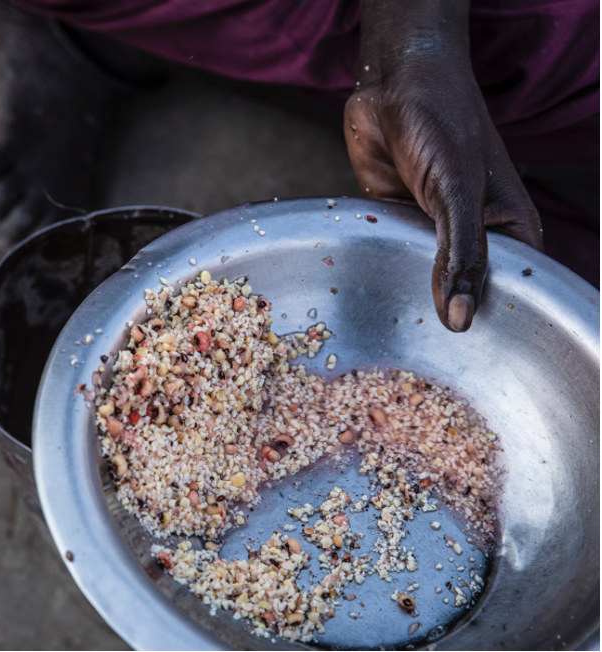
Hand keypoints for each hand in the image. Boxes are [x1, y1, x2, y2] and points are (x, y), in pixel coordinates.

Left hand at [346, 0, 542, 332]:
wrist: (393, 82)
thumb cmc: (443, 122)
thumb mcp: (458, 192)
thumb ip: (459, 257)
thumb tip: (459, 319)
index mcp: (509, 232)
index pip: (512, 292)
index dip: (495, 325)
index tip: (473, 365)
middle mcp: (472, 238)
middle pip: (462, 293)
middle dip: (442, 318)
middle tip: (423, 364)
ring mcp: (431, 234)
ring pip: (421, 280)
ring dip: (405, 299)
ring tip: (390, 340)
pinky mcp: (394, 225)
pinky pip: (386, 259)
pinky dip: (376, 273)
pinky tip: (364, 301)